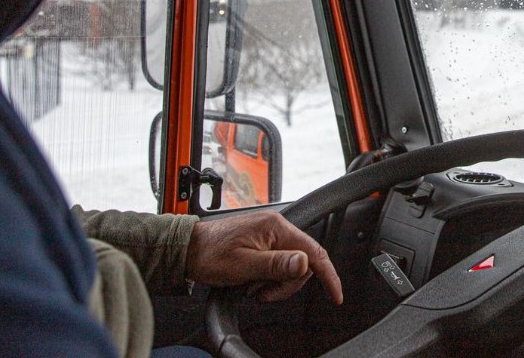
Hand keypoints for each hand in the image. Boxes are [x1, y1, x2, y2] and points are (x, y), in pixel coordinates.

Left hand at [185, 211, 342, 304]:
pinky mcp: (263, 243)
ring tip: (253, 287)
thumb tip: (304, 263)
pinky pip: (279, 264)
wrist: (189, 250)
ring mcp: (270, 235)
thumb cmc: (210, 254)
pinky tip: (253, 281)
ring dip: (276, 283)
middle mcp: (276, 227)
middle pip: (302, 263)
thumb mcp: (244, 265)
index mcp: (276, 227)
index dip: (328, 275)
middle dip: (286, 284)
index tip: (335, 295)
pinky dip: (269, 278)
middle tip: (263, 292)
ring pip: (291, 267)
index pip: (313, 251)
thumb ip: (277, 264)